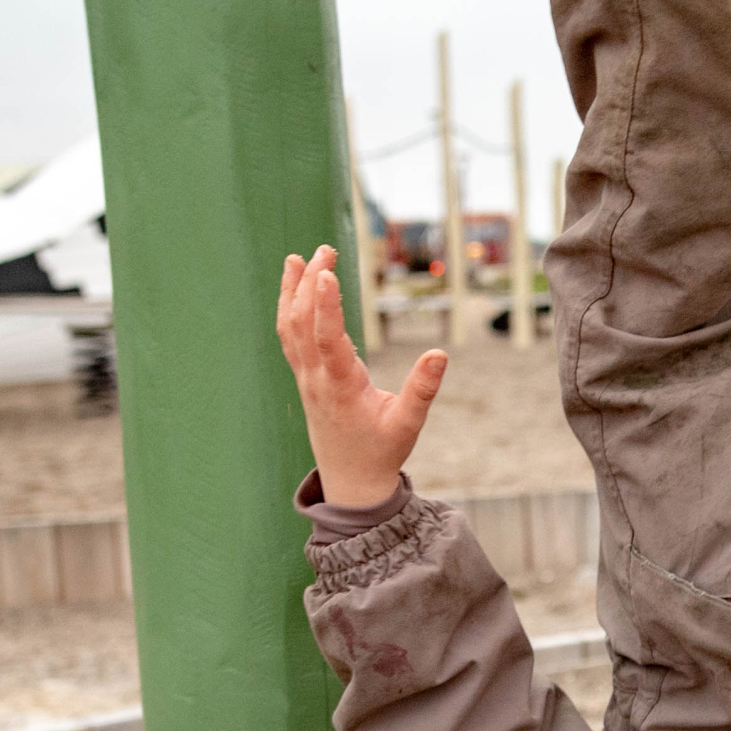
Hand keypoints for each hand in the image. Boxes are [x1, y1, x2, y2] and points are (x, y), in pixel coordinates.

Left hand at [274, 246, 445, 508]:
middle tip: (325, 250)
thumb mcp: (409, 424)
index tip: (326, 271)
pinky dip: (291, 308)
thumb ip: (423, 390)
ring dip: (292, 292)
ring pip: (290, 328)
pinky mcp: (305, 378)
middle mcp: (315, 379)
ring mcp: (306, 378)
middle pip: (303, 323)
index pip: (327, 339)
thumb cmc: (382, 451)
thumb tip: (440, 354)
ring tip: (297, 258)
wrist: (351, 480)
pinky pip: (291, 337)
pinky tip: (298, 290)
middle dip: (310, 284)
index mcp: (340, 388)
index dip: (325, 304)